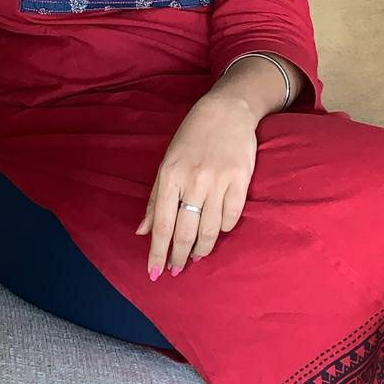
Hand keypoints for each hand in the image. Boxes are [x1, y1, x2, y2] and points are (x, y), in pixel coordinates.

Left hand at [135, 93, 257, 279]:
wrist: (227, 111)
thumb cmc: (191, 137)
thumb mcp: (167, 162)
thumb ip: (156, 199)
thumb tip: (142, 231)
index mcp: (169, 175)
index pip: (162, 224)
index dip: (158, 252)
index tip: (154, 272)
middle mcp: (192, 180)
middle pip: (185, 231)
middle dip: (179, 256)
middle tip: (176, 270)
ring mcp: (218, 181)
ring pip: (209, 230)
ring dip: (201, 249)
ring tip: (195, 257)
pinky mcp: (240, 181)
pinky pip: (230, 217)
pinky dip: (222, 229)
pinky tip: (216, 231)